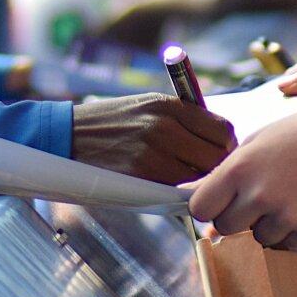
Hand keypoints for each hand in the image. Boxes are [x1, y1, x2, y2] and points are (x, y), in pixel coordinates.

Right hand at [71, 93, 233, 184]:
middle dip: (217, 167)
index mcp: (169, 105)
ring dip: (198, 182)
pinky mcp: (140, 176)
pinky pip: (176, 190)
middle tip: (207, 171)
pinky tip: (170, 185)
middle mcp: (164, 126)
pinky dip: (179, 191)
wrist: (69, 134)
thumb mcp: (148, 105)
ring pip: (199, 177)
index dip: (227, 145)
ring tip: (187, 179)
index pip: (222, 130)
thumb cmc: (113, 121)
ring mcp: (152, 153)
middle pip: (216, 157)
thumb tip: (220, 140)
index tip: (220, 152)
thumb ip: (184, 119)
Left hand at [188, 104, 296, 248]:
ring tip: (289, 194)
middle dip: (237, 216)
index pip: (200, 208)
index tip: (218, 201)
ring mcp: (286, 217)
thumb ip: (223, 172)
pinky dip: (292, 231)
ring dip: (268, 224)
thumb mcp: (257, 142)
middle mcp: (260, 196)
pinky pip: (287, 245)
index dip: (208, 206)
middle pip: (226, 228)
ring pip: (258, 239)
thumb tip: (187, 193)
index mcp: (240, 169)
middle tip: (259, 195)